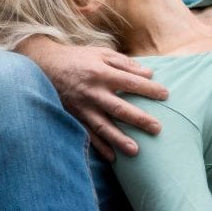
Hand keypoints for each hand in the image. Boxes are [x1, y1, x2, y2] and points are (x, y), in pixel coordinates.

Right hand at [23, 39, 168, 160]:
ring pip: (103, 126)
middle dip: (139, 119)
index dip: (149, 89)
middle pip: (119, 108)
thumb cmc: (79, 58)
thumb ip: (125, 63)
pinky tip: (113, 157)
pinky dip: (99, 146)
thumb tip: (149, 73)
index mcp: (102, 72)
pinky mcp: (73, 116)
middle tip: (157, 128)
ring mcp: (82, 107)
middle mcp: (92, 91)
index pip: (131, 82)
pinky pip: (87, 134)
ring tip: (135, 151)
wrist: (45, 65)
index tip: (166, 95)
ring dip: (119, 139)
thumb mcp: (101, 53)